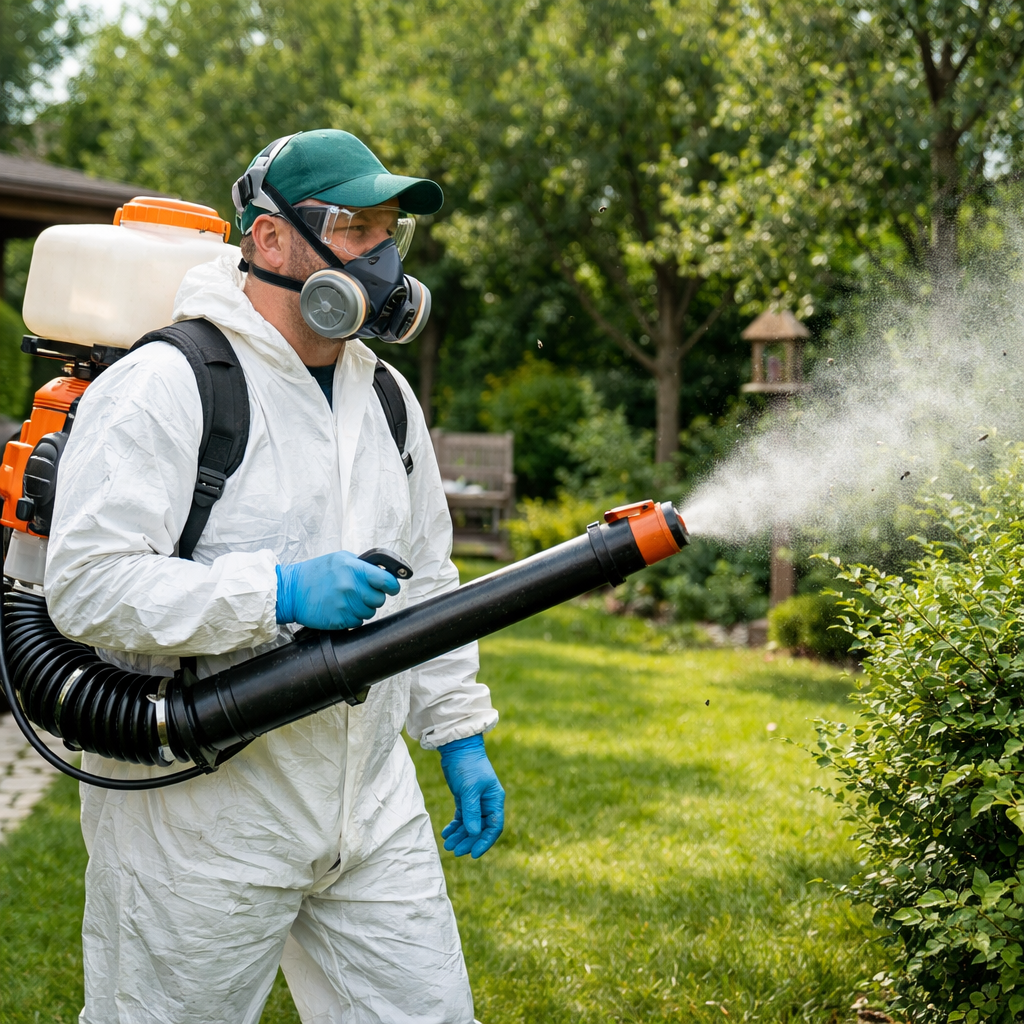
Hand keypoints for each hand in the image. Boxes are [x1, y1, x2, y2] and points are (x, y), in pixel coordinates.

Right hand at [276, 550, 399, 629]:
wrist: (291, 591)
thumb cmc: (315, 573)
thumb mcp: (339, 559)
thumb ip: (362, 565)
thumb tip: (383, 572)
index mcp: (354, 569)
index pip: (387, 581)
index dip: (392, 585)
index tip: (391, 587)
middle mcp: (351, 587)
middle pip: (380, 599)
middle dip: (374, 597)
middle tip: (361, 593)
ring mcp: (346, 606)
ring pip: (370, 612)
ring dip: (363, 608)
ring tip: (347, 600)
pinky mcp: (340, 620)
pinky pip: (358, 622)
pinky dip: (352, 617)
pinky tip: (340, 608)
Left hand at [438, 734, 504, 857]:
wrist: (457, 748)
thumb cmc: (468, 765)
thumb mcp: (470, 789)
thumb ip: (471, 811)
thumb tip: (474, 833)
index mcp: (495, 800)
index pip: (494, 827)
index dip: (484, 842)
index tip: (473, 854)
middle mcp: (488, 803)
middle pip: (481, 829)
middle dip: (468, 841)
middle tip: (454, 851)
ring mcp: (476, 801)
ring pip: (470, 825)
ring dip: (460, 835)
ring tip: (447, 844)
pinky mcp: (465, 799)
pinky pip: (462, 818)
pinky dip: (455, 826)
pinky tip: (446, 833)